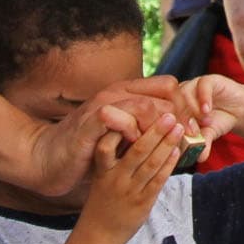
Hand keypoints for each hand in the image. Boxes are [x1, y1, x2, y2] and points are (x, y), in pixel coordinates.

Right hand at [26, 77, 182, 195]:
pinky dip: (134, 134)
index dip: (184, 105)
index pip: (168, 85)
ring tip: (169, 146)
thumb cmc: (88, 147)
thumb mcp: (121, 131)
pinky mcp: (90, 125)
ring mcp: (103, 106)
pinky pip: (120, 122)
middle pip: (162, 94)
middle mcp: (115, 94)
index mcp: (125, 93)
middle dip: (181, 118)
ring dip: (161, 128)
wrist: (49, 158)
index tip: (194, 127)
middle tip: (190, 138)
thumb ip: (145, 125)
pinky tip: (140, 148)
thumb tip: (181, 130)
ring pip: (145, 107)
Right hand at [81, 112, 183, 238]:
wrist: (99, 233)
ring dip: (167, 144)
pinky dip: (169, 164)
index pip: (106, 145)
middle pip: (137, 150)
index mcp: (102, 169)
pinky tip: (177, 151)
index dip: (120, 128)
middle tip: (169, 115)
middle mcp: (115, 178)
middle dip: (155, 131)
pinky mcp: (143, 202)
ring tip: (178, 128)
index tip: (137, 111)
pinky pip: (159, 180)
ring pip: (151, 163)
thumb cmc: (102, 200)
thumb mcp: (101, 175)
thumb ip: (113, 156)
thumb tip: (132, 130)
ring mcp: (130, 190)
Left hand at [170, 73, 243, 161]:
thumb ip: (204, 144)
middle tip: (192, 133)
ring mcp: (193, 86)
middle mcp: (181, 96)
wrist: (239, 108)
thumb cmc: (219, 120)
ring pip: (184, 94)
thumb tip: (200, 158)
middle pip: (173, 105)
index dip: (171, 129)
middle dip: (182, 120)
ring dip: (193, 109)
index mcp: (175, 109)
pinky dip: (204, 98)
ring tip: (204, 122)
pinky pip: (202, 85)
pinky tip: (208, 110)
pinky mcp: (208, 80)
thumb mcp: (210, 134)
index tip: (180, 141)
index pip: (166, 117)